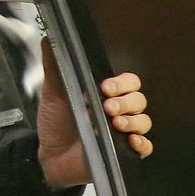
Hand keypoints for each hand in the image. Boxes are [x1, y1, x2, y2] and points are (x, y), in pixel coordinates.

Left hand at [36, 40, 152, 187]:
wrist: (49, 156)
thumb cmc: (54, 122)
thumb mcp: (52, 93)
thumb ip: (54, 67)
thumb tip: (49, 38)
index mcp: (105, 94)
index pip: (128, 81)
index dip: (121, 82)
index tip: (105, 87)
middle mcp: (119, 111)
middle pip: (139, 99)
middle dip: (126, 102)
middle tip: (108, 107)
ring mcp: (123, 133)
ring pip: (144, 121)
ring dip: (133, 121)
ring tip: (116, 123)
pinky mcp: (124, 154)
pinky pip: (145, 148)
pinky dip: (142, 144)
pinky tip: (132, 142)